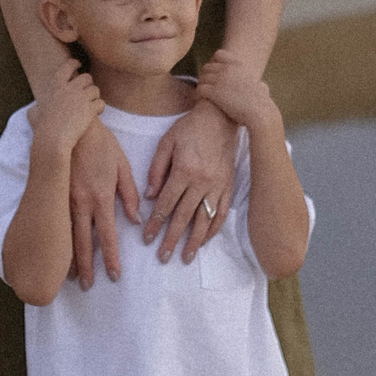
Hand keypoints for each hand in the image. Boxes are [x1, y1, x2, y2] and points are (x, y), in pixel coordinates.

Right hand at [33, 59, 104, 161]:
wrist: (52, 140)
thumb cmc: (42, 129)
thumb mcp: (34, 114)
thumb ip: (36, 108)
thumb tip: (34, 109)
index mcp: (56, 86)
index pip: (67, 67)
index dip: (74, 63)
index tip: (79, 64)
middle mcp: (69, 88)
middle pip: (87, 77)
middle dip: (89, 85)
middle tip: (87, 94)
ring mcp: (80, 98)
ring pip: (95, 90)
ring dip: (94, 97)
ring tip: (91, 106)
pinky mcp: (89, 109)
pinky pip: (101, 103)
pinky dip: (99, 108)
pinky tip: (95, 114)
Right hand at [67, 120, 140, 289]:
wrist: (71, 126)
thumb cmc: (100, 143)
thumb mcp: (122, 165)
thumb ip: (130, 194)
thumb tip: (135, 219)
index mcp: (101, 196)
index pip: (107, 235)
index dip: (111, 258)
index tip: (114, 276)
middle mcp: (81, 202)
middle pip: (83, 243)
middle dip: (86, 267)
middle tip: (87, 286)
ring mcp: (63, 199)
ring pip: (66, 236)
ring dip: (68, 258)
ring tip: (69, 277)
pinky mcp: (53, 194)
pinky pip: (56, 223)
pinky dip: (57, 240)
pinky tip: (56, 251)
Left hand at [144, 94, 236, 264]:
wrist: (222, 117)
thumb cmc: (191, 128)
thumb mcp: (167, 142)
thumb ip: (157, 169)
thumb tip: (150, 196)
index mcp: (184, 171)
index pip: (166, 204)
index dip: (155, 223)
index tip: (147, 239)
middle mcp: (202, 182)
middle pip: (184, 217)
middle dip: (172, 239)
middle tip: (162, 257)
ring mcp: (218, 186)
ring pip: (204, 220)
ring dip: (194, 241)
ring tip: (186, 257)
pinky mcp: (228, 186)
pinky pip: (221, 213)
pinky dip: (213, 229)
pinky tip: (205, 240)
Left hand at [194, 50, 277, 136]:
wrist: (259, 112)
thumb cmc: (262, 104)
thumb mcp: (262, 88)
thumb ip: (259, 84)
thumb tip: (261, 86)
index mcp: (238, 65)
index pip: (218, 54)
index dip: (213, 63)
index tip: (213, 73)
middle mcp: (228, 69)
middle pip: (207, 67)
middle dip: (205, 76)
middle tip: (205, 87)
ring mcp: (220, 79)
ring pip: (201, 78)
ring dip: (200, 86)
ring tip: (201, 95)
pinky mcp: (214, 92)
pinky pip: (199, 89)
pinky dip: (197, 95)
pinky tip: (199, 101)